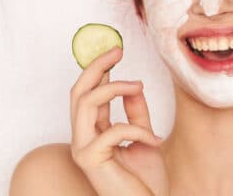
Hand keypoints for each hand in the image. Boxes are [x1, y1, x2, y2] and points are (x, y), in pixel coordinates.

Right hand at [70, 47, 168, 195]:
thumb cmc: (145, 181)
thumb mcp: (145, 138)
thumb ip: (137, 114)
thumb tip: (133, 86)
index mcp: (93, 133)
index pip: (87, 94)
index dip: (99, 70)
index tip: (116, 51)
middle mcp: (82, 139)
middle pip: (78, 92)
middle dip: (96, 67)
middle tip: (117, 51)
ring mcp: (82, 149)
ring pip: (86, 102)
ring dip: (114, 88)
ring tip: (138, 85)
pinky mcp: (90, 160)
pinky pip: (113, 130)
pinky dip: (137, 130)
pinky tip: (154, 140)